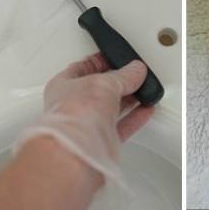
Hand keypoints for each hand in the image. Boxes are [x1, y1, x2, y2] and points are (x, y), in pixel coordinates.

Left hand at [17, 53, 154, 181]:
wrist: (77, 151)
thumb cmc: (75, 113)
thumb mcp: (104, 82)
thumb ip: (123, 75)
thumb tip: (135, 70)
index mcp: (63, 86)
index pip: (82, 68)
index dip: (100, 61)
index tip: (115, 58)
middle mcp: (73, 106)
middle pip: (99, 89)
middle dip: (118, 82)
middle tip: (135, 74)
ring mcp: (87, 125)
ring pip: (111, 108)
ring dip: (128, 99)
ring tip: (144, 90)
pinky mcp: (101, 142)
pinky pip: (122, 126)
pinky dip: (135, 117)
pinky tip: (145, 109)